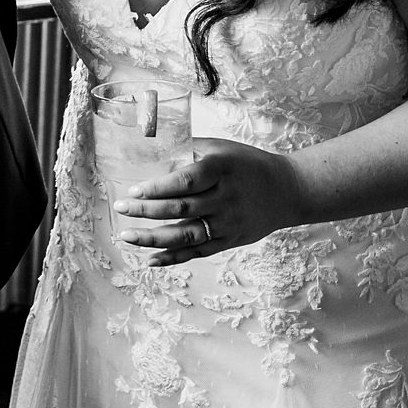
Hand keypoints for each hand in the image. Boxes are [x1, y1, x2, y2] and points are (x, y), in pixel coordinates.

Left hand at [113, 138, 308, 266]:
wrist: (287, 191)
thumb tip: (151, 147)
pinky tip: (150, 260)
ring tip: (126, 236)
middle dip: (146, 210)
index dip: (159, 187)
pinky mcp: (230, 241)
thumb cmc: (247, 164)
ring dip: (154, 238)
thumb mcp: (222, 148)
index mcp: (222, 170)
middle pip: (182, 209)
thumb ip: (189, 148)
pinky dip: (173, 258)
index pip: (187, 181)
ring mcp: (229, 224)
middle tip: (120, 208)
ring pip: (187, 235)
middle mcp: (226, 199)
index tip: (134, 189)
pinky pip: (198, 252)